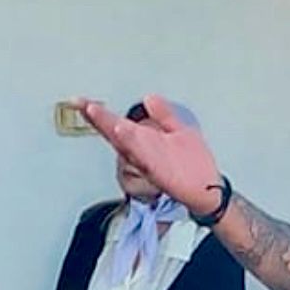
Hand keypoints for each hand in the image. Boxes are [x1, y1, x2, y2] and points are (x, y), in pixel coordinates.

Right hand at [76, 94, 223, 213]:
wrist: (208, 192)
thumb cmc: (194, 166)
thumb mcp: (180, 131)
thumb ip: (164, 114)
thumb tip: (149, 98)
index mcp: (144, 143)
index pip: (117, 125)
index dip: (98, 113)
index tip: (81, 101)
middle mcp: (142, 153)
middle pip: (116, 133)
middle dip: (99, 118)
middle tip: (82, 103)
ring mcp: (150, 162)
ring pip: (127, 144)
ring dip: (114, 129)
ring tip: (98, 112)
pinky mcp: (160, 171)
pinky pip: (142, 156)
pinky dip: (133, 145)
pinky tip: (123, 131)